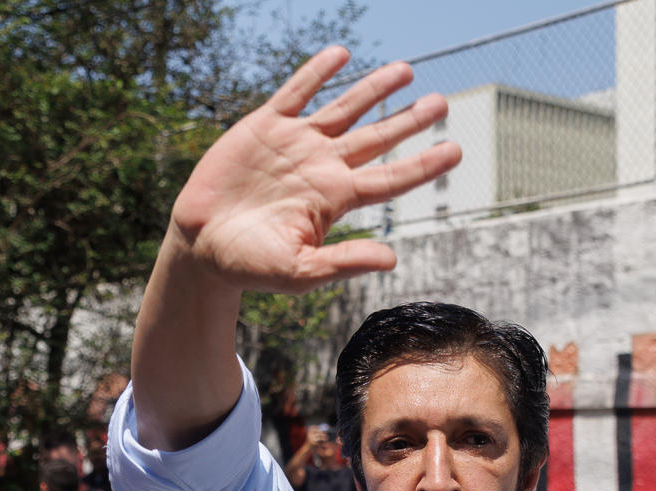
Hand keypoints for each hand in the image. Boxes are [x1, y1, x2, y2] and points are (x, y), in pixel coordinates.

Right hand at [166, 47, 459, 295]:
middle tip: (442, 103)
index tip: (454, 150)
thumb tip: (391, 260)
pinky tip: (341, 54)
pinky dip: (318, 72)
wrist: (201, 244)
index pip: (391, 178)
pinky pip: (297, 91)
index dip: (423, 164)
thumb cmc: (250, 265)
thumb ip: (343, 262)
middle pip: (378, 138)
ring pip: (345, 108)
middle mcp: (323, 167)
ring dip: (375, 89)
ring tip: (406, 70)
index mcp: (336, 199)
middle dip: (409, 120)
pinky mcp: (266, 125)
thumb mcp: (299, 272)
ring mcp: (297, 143)